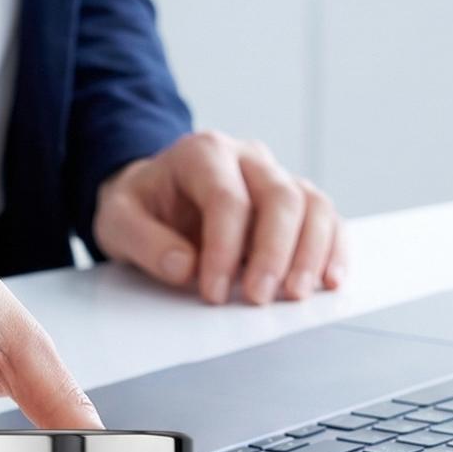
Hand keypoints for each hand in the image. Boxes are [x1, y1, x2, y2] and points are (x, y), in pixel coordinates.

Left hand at [93, 131, 346, 305]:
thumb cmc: (141, 206)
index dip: (224, 248)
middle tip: (259, 298)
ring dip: (312, 253)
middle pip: (280, 196)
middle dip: (274, 252)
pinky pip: (328, 219)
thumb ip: (144, 240)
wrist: (154, 194)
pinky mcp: (295, 202)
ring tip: (297, 295)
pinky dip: (334, 250)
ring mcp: (276, 177)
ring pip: (313, 204)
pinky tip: (329, 280)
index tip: (213, 292)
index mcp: (202, 153)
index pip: (227, 197)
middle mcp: (247, 158)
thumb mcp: (118, 220)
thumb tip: (185, 266)